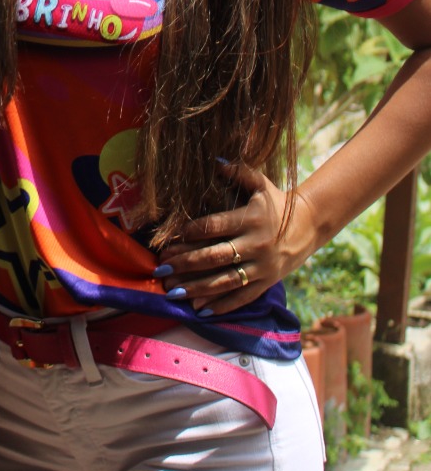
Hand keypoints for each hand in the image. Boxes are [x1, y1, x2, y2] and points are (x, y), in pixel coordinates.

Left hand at [156, 162, 317, 316]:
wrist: (309, 225)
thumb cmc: (276, 202)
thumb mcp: (260, 183)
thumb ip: (238, 171)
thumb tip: (215, 161)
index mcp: (250, 219)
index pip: (214, 227)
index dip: (191, 233)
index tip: (170, 238)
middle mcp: (255, 245)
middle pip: (215, 256)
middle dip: (185, 263)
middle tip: (161, 268)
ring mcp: (261, 267)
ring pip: (225, 281)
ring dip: (197, 288)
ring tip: (173, 293)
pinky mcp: (266, 282)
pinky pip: (242, 297)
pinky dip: (222, 305)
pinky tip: (200, 310)